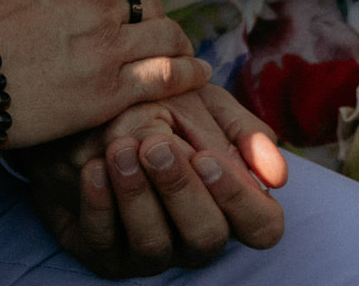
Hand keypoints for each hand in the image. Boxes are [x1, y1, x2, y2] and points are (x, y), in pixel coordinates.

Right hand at [0, 0, 210, 148]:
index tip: (132, 7)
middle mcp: (97, 4)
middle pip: (151, 5)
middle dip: (158, 20)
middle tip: (161, 38)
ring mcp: (108, 48)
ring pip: (167, 38)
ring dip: (180, 46)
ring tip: (187, 58)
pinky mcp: (111, 91)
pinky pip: (168, 76)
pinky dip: (190, 74)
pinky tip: (201, 76)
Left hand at [23, 92, 290, 276]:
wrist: (81, 116)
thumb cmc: (152, 109)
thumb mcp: (200, 104)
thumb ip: (240, 130)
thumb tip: (277, 176)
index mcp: (228, 205)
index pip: (262, 226)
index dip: (239, 199)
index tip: (206, 157)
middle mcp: (194, 236)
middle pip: (207, 237)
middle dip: (180, 190)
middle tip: (155, 145)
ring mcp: (150, 252)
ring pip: (154, 246)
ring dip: (137, 195)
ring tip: (118, 150)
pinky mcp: (105, 254)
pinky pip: (104, 243)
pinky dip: (98, 205)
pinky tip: (92, 169)